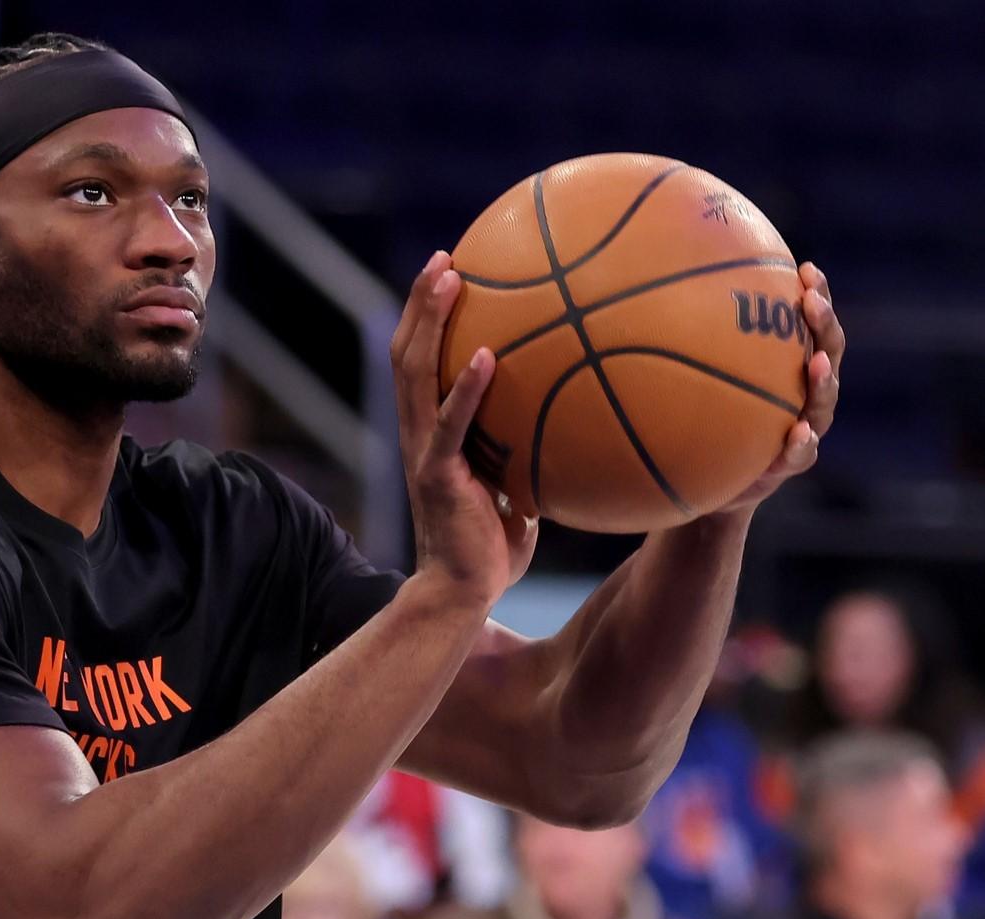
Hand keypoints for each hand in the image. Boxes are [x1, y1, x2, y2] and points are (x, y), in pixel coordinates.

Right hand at [391, 251, 538, 607]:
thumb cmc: (493, 548)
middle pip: (407, 354)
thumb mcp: (517, 487)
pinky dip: (464, 388)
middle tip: (442, 258)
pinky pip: (451, 425)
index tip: (448, 274)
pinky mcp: (439, 476)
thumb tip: (577, 426)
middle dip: (420, 302)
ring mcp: (425, 452)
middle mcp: (419, 435)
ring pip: (414, 374)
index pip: (418, 364)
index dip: (425, 319)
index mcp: (431, 434)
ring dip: (429, 321)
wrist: (461, 594)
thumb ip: (529, 454)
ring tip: (450, 278)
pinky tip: (484, 355)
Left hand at [716, 261, 844, 515]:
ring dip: (823, 381)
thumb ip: (691, 339)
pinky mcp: (789, 462)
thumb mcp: (694, 375)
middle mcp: (803, 390)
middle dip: (824, 326)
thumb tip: (655, 288)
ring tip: (816, 364)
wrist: (709, 479)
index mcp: (789, 362)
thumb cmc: (703, 416)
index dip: (816, 295)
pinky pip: (801, 453)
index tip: (807, 269)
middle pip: (827, 352)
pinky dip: (801, 444)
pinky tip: (797, 434)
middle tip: (812, 303)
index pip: (811, 322)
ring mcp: (803, 425)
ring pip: (823, 402)